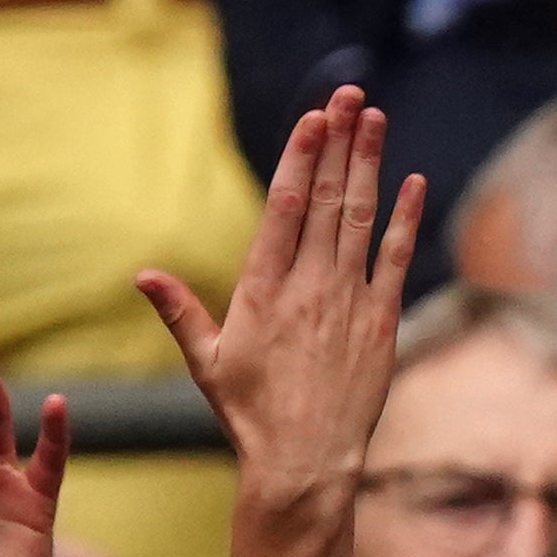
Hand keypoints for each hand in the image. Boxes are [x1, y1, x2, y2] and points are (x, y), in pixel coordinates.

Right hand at [138, 89, 417, 509]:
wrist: (306, 462)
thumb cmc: (251, 414)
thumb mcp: (208, 361)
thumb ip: (181, 312)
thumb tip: (143, 275)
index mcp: (262, 288)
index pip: (285, 206)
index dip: (301, 157)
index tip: (312, 118)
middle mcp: (309, 286)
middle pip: (328, 199)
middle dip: (338, 143)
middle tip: (348, 95)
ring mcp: (350, 302)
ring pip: (362, 218)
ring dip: (369, 164)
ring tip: (374, 117)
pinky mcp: (382, 323)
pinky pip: (397, 258)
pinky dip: (405, 218)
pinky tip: (413, 180)